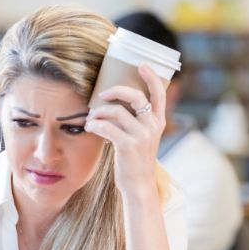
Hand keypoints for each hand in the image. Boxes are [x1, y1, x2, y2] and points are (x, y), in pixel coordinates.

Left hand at [84, 63, 165, 196]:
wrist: (138, 185)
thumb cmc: (136, 160)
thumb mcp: (143, 138)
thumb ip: (137, 121)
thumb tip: (115, 103)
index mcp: (158, 121)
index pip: (159, 93)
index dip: (151, 76)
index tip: (141, 64)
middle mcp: (152, 126)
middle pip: (135, 96)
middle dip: (116, 90)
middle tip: (102, 94)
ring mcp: (141, 136)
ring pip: (116, 111)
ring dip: (99, 112)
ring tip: (91, 118)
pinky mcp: (128, 146)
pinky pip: (107, 127)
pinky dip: (95, 124)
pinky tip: (90, 127)